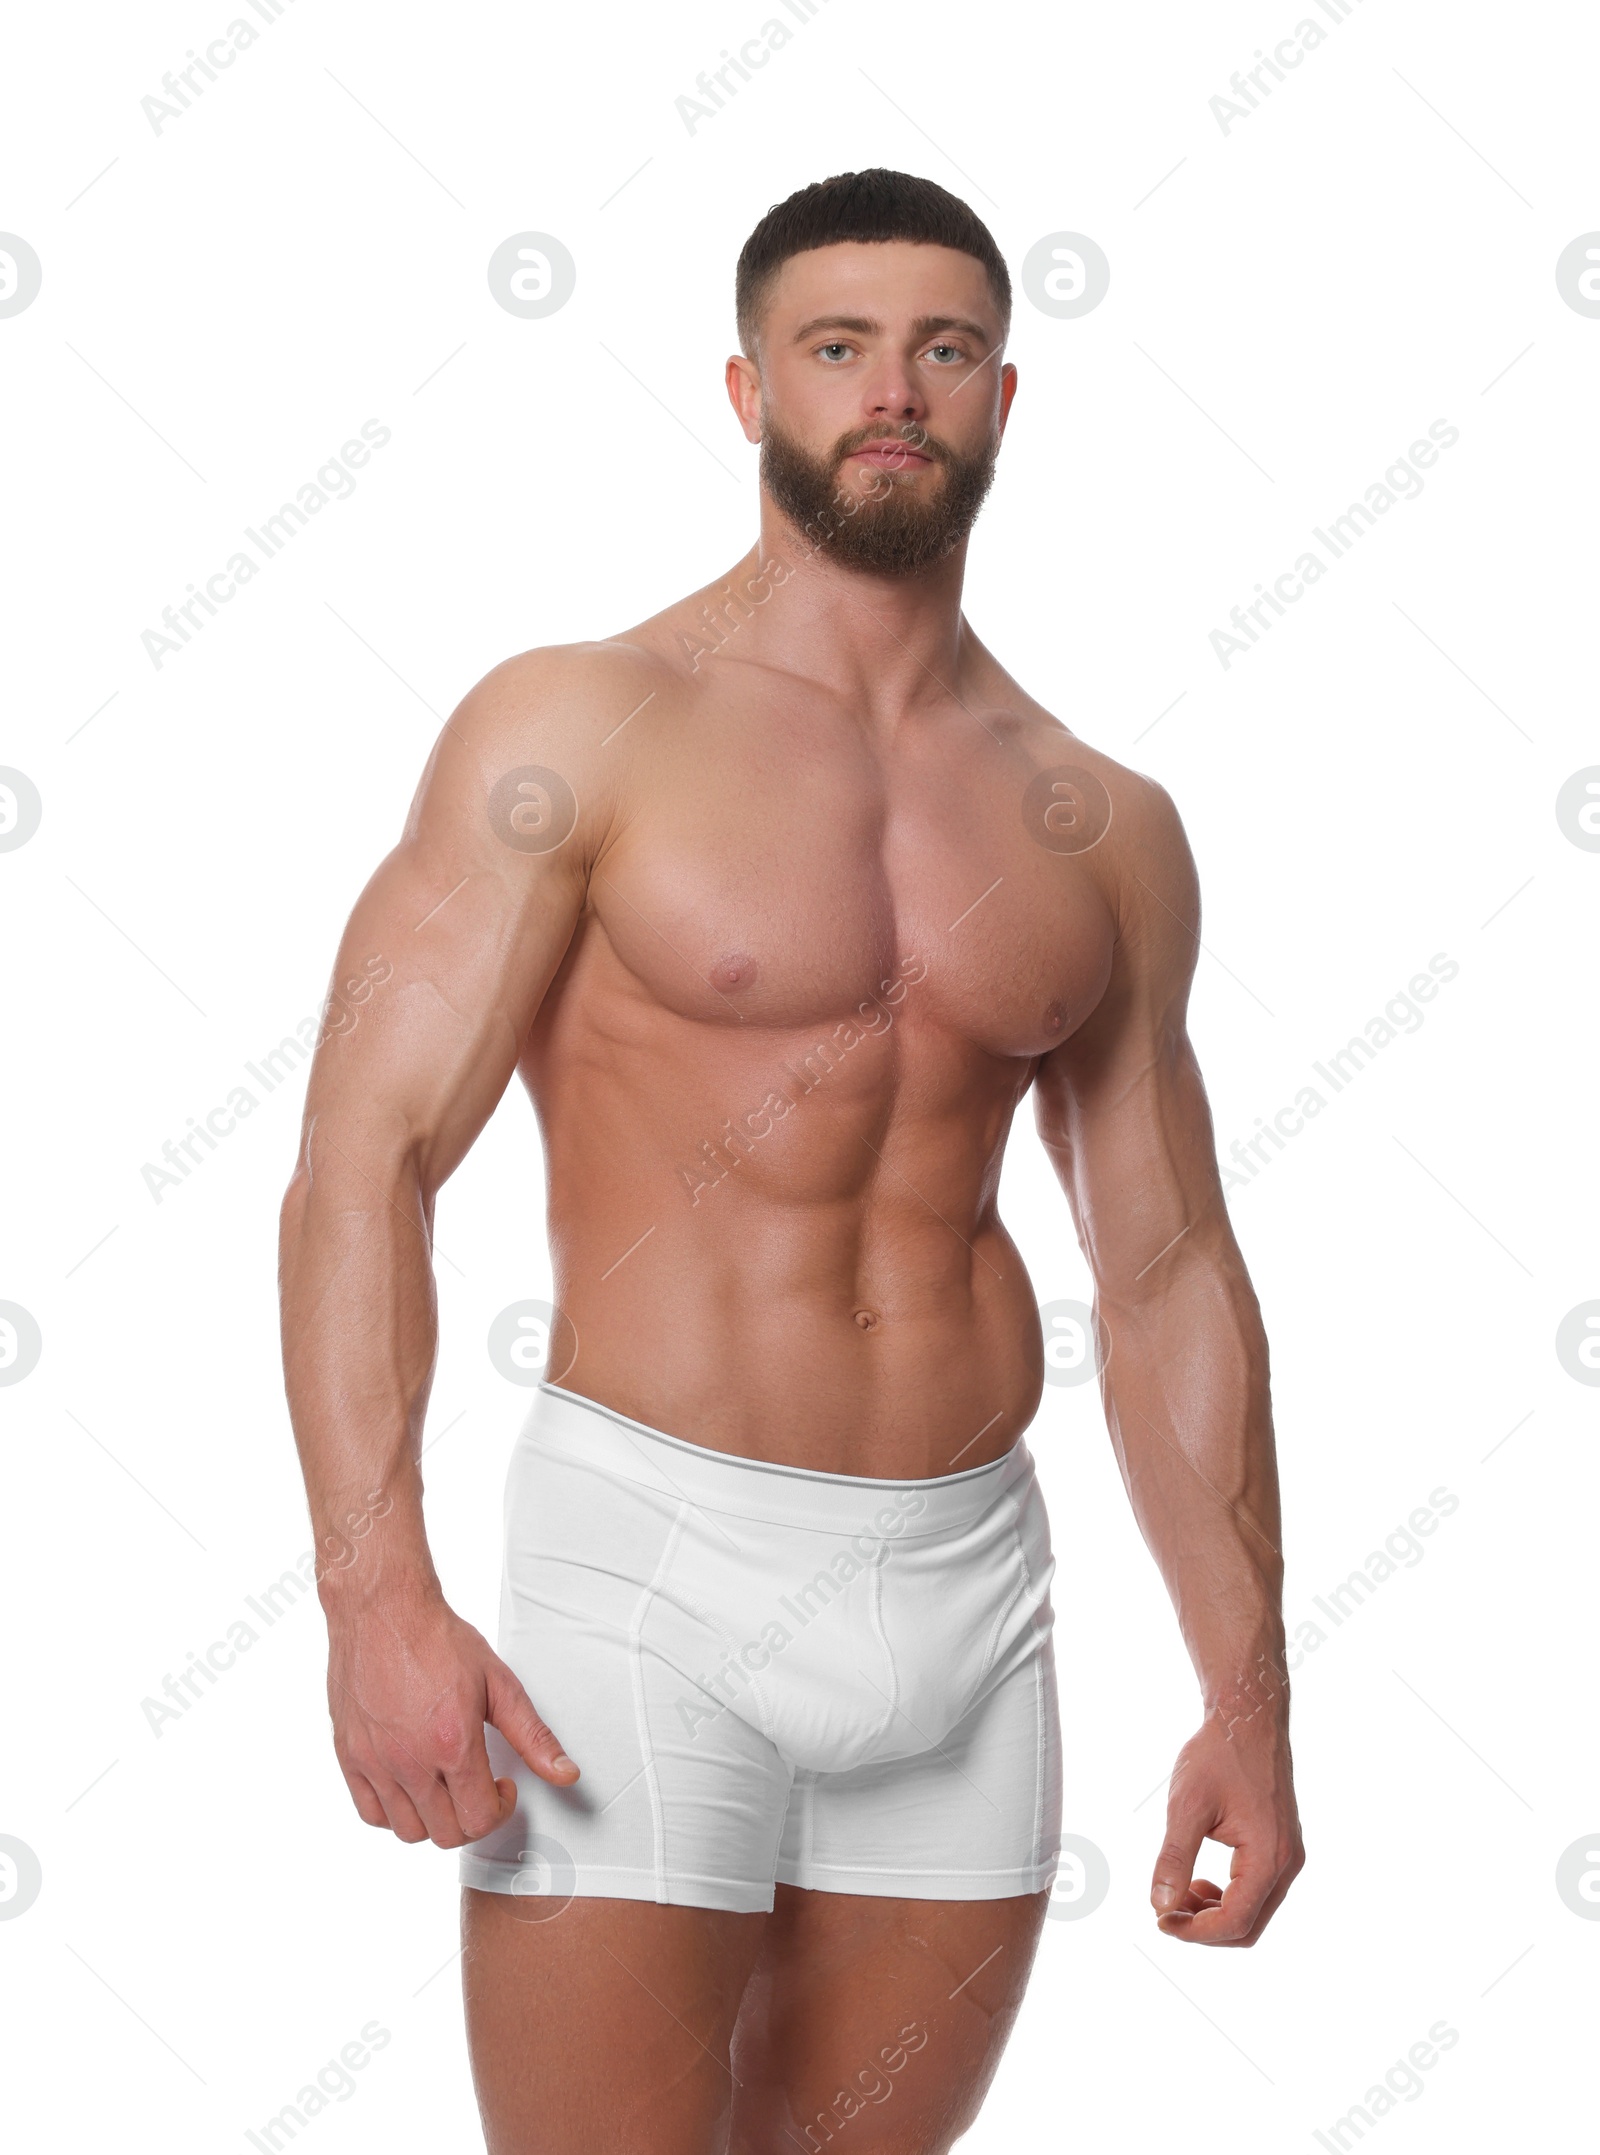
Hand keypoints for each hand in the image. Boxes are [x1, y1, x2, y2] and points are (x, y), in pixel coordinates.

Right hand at [325, 1588, 577, 1846]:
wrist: (384, 1611)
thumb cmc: (437, 1639)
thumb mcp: (499, 1683)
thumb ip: (533, 1736)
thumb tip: (565, 1774)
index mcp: (452, 1744)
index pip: (479, 1819)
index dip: (501, 1809)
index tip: (502, 1786)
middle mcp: (410, 1761)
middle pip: (446, 1833)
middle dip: (472, 1818)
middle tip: (478, 1787)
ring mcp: (375, 1762)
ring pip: (408, 1831)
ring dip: (435, 1819)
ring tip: (446, 1786)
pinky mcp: (349, 1756)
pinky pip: (370, 1814)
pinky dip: (394, 1813)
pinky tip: (412, 1785)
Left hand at [1149, 1709, 1302, 1944]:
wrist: (1248, 1717)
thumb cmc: (1218, 1755)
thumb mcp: (1187, 1806)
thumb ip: (1174, 1858)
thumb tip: (1159, 1905)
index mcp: (1269, 1857)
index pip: (1235, 1921)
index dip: (1194, 1931)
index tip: (1159, 1920)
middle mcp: (1287, 1863)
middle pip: (1248, 1926)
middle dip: (1205, 1928)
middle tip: (1166, 1911)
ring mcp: (1288, 1855)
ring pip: (1255, 1911)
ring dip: (1215, 1913)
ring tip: (1178, 1892)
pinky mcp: (1281, 1845)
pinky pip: (1258, 1890)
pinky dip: (1228, 1895)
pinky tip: (1198, 1879)